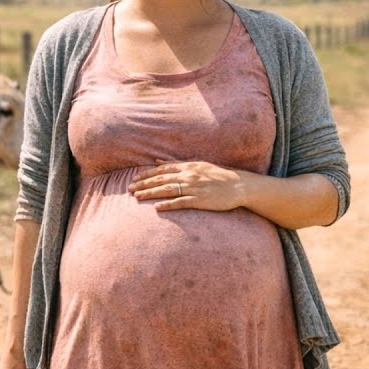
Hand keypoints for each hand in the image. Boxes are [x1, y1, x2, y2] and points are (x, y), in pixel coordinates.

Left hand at [128, 160, 245, 212]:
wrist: (238, 185)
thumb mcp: (198, 165)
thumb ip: (178, 163)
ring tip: (137, 197)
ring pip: (167, 190)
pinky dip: (168, 204)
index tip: (134, 179)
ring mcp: (194, 188)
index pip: (163, 170)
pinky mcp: (200, 200)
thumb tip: (158, 161)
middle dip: (144, 184)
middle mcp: (189, 175)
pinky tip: (157, 207)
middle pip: (161, 180)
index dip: (147, 175)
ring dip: (151, 193)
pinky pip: (181, 202)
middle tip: (129, 189)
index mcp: (188, 166)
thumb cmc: (218, 176)